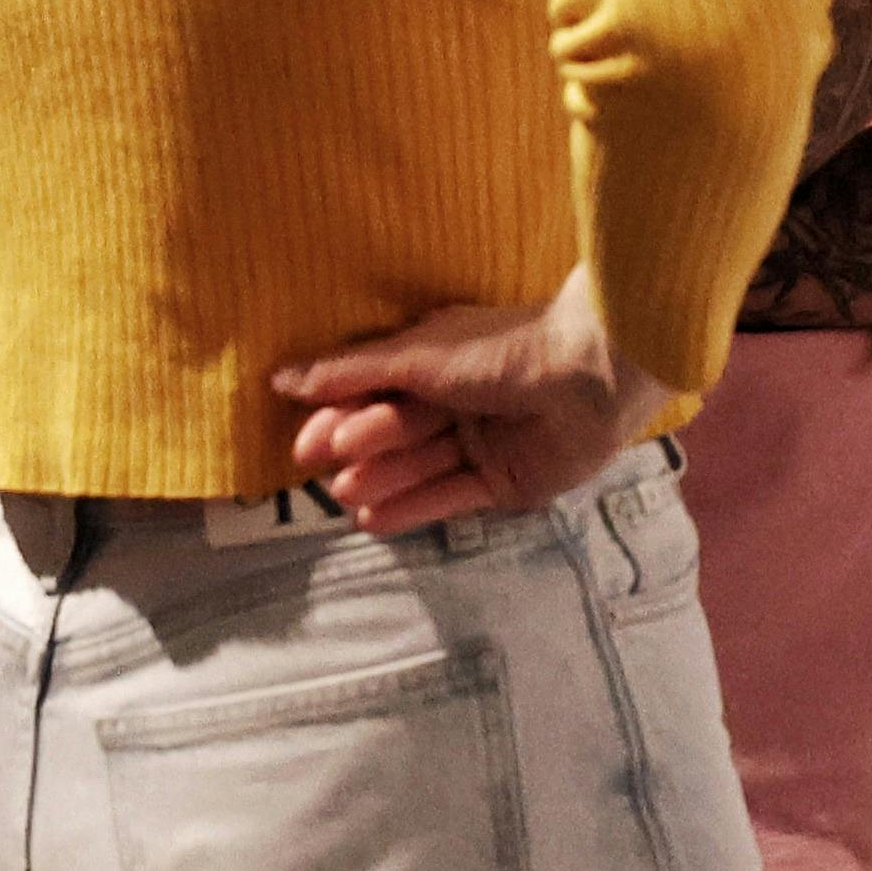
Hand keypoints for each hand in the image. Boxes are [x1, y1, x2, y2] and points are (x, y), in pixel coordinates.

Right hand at [274, 268, 666, 535]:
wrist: (589, 376)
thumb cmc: (501, 350)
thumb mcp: (417, 355)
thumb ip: (352, 372)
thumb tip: (282, 377)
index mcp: (440, 360)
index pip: (377, 391)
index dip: (341, 414)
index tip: (305, 438)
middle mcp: (459, 400)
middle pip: (397, 430)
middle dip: (360, 447)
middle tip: (323, 464)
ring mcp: (483, 443)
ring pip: (420, 465)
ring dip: (381, 479)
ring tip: (346, 494)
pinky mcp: (506, 481)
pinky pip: (450, 497)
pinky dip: (412, 508)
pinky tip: (372, 520)